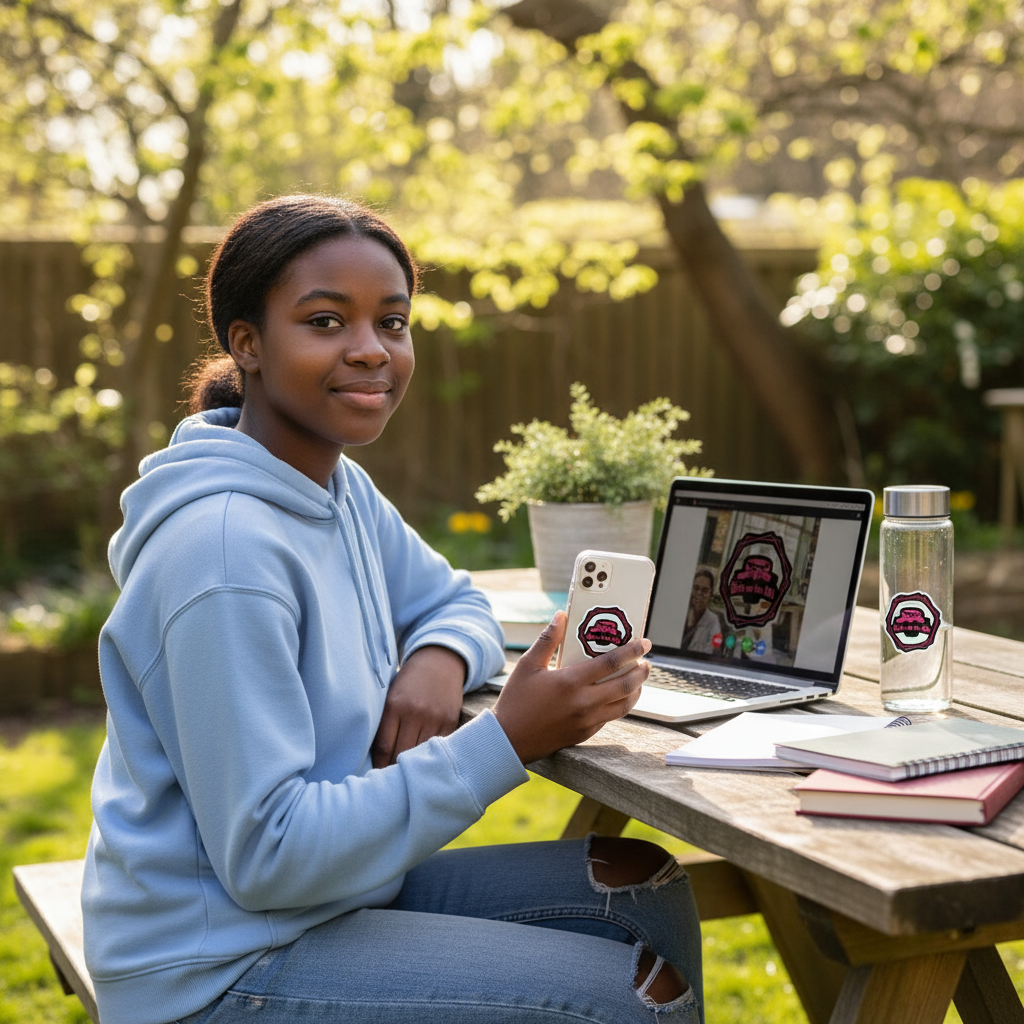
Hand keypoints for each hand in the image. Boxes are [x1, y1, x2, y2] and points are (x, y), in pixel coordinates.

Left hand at [372, 646, 466, 767]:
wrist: (440, 661)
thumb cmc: (409, 681)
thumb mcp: (391, 694)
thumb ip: (385, 722)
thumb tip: (376, 757)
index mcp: (395, 705)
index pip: (384, 747)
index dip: (379, 766)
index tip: (376, 776)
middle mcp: (414, 712)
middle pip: (402, 753)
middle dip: (395, 769)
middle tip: (391, 781)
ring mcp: (434, 717)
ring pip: (421, 754)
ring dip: (414, 765)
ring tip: (408, 775)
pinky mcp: (450, 720)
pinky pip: (438, 746)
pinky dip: (431, 756)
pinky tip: (425, 762)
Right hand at [493, 611, 650, 764]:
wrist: (510, 740)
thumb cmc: (516, 700)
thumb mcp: (527, 665)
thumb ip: (548, 639)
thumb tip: (561, 616)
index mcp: (571, 681)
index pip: (611, 662)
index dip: (632, 651)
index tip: (644, 643)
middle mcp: (584, 702)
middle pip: (626, 684)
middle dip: (642, 671)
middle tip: (647, 661)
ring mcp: (587, 720)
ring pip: (624, 704)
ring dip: (637, 690)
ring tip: (639, 679)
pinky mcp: (586, 733)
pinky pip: (612, 717)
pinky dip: (621, 704)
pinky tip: (620, 696)